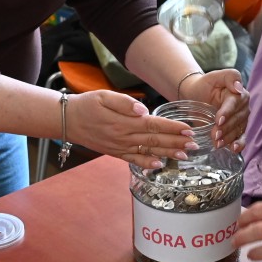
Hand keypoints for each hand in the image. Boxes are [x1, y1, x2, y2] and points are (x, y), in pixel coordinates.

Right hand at [66, 90, 194, 169]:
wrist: (67, 120)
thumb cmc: (86, 105)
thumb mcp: (103, 96)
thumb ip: (124, 103)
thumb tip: (143, 110)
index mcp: (123, 122)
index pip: (154, 125)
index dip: (173, 128)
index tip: (189, 130)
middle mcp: (123, 137)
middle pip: (155, 141)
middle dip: (177, 143)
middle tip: (195, 145)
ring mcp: (119, 147)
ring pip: (148, 152)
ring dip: (168, 154)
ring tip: (185, 156)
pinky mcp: (115, 152)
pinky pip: (133, 160)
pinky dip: (147, 164)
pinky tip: (159, 166)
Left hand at [178, 69, 248, 150]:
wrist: (197, 95)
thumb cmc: (205, 85)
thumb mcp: (213, 76)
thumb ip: (229, 77)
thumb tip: (239, 87)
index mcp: (239, 93)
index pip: (235, 103)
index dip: (227, 112)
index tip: (218, 120)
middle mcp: (243, 107)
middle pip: (237, 119)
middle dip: (226, 128)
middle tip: (214, 135)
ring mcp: (241, 119)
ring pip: (238, 130)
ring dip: (229, 138)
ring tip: (217, 143)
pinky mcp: (237, 130)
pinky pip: (241, 138)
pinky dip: (239, 144)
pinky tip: (233, 149)